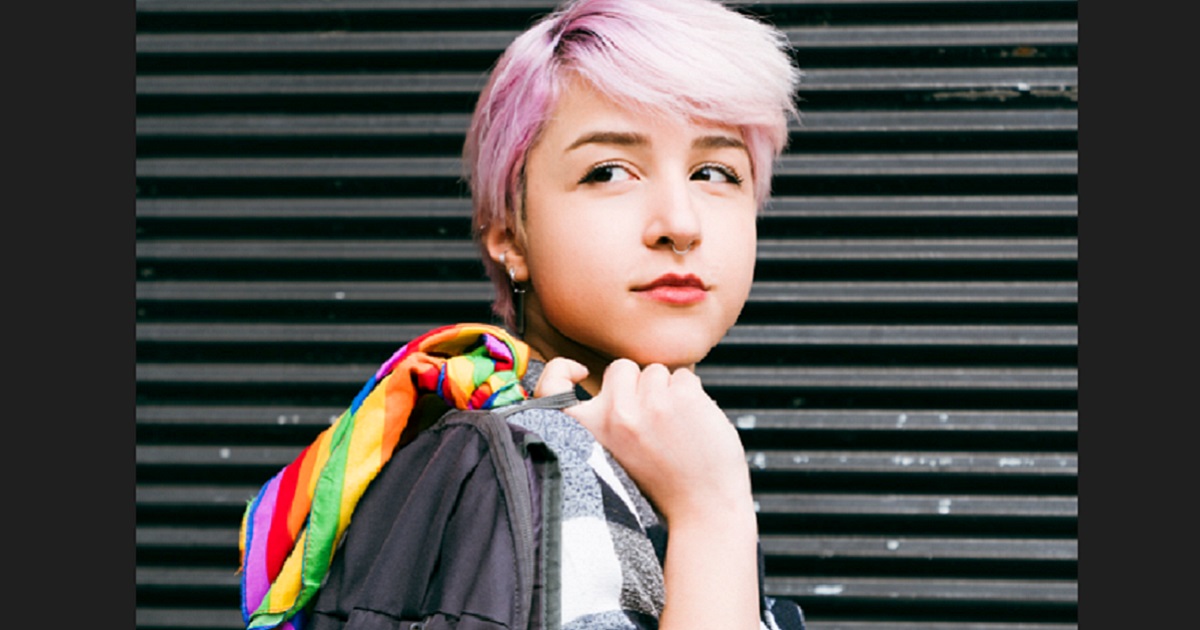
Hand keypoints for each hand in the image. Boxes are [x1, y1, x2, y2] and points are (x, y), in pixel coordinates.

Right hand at [536, 357, 752, 524]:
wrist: (704, 507)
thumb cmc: (660, 483)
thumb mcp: (610, 457)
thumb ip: (603, 421)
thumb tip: (611, 380)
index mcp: (590, 431)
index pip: (551, 388)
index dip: (560, 370)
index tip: (579, 370)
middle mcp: (615, 414)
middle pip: (621, 368)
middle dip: (637, 384)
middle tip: (650, 421)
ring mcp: (650, 403)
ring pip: (656, 371)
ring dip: (667, 392)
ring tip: (673, 429)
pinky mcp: (683, 397)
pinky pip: (685, 377)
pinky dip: (692, 395)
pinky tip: (693, 425)